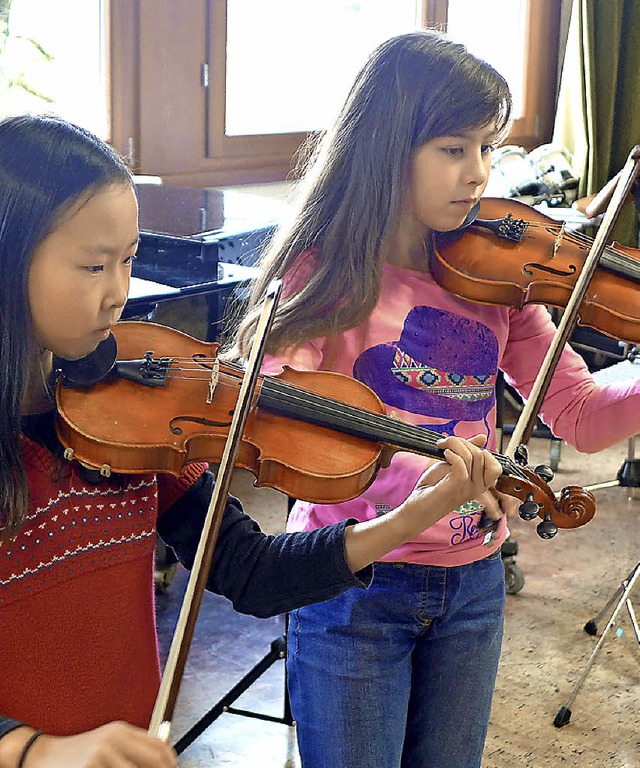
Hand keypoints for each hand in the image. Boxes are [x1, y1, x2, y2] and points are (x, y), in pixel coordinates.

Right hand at [26, 721, 176, 767]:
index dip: (170, 764)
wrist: (40, 757)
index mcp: (121, 731)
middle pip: (154, 763)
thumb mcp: (108, 742)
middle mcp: (113, 740)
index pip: (160, 748)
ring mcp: (100, 757)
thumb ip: (134, 747)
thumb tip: (166, 755)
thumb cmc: (79, 754)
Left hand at [430, 433, 501, 505]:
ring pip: (471, 456)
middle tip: (446, 444)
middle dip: (462, 442)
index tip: (462, 446)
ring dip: (454, 444)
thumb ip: (468, 451)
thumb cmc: (434, 486)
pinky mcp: (452, 489)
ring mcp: (466, 490)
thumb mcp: (454, 464)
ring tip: (442, 447)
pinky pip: (461, 467)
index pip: (496, 466)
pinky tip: (444, 454)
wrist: (418, 505)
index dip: (481, 450)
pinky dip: (452, 455)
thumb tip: (483, 437)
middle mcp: (477, 488)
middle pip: (481, 455)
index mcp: (480, 483)